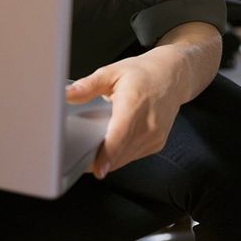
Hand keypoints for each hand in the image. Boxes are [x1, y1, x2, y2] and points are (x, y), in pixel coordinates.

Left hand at [65, 54, 181, 178]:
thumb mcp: (113, 72)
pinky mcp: (157, 143)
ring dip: (109, 157)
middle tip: (82, 147)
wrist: (173, 76)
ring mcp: (155, 135)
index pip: (120, 135)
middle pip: (119, 152)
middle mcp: (148, 123)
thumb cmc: (144, 74)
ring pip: (124, 158)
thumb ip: (88, 85)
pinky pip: (133, 156)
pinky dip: (121, 153)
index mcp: (134, 104)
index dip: (107, 155)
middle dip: (97, 156)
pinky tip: (118, 137)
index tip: (96, 169)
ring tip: (102, 137)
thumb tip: (67, 94)